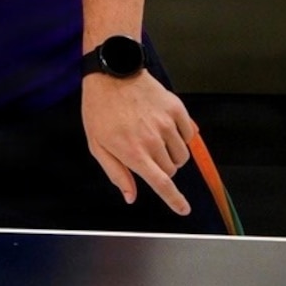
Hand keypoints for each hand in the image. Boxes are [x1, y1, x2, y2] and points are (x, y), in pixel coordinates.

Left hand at [81, 72, 196, 214]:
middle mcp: (153, 141)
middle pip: (171, 170)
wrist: (112, 75)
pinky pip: (189, 135)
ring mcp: (167, 124)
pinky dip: (180, 138)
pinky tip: (163, 127)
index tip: (184, 210)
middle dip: (161, 169)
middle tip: (145, 154)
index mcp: (133, 152)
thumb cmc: (100, 111)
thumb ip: (117, 173)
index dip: (174, 200)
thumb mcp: (97, 145)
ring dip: (171, 155)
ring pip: (182, 155)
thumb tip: (131, 196)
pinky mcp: (177, 110)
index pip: (161, 183)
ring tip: (152, 139)